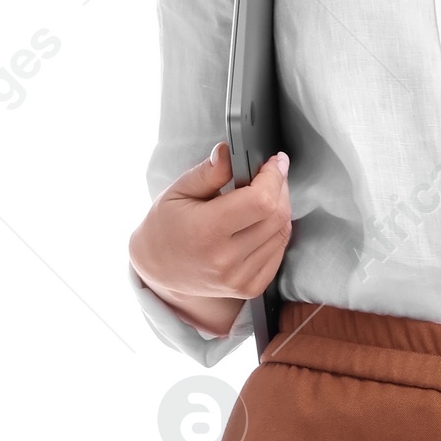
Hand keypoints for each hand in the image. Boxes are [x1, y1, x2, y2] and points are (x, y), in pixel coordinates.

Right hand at [129, 142, 290, 337]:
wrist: (159, 270)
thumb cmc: (166, 226)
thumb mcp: (178, 191)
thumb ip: (208, 172)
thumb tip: (229, 151)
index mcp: (207, 231)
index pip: (261, 200)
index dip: (273, 177)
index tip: (275, 161)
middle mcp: (226, 260)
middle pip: (277, 216)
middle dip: (280, 188)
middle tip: (271, 175)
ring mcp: (239, 278)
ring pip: (281, 234)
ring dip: (280, 209)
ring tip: (263, 196)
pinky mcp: (249, 288)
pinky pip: (278, 253)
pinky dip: (277, 232)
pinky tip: (261, 221)